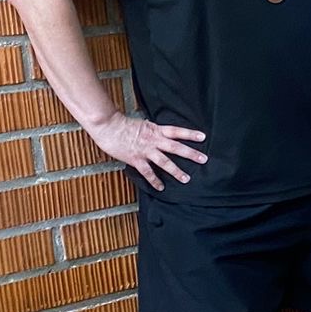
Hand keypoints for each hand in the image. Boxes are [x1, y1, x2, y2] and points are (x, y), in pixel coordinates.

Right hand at [91, 113, 206, 190]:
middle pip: (176, 147)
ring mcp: (145, 150)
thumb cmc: (121, 124)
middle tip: (204, 159)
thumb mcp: (142, 124)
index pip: (176, 131)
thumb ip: (151, 130)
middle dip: (190, 153)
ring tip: (186, 179)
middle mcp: (153, 140)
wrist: (107, 126)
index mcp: (155, 129)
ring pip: (164, 162)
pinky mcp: (136, 159)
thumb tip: (158, 133)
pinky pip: (147, 172)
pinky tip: (161, 188)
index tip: (203, 137)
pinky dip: (154, 181)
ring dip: (176, 171)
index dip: (190, 134)